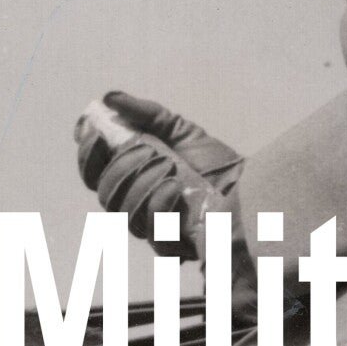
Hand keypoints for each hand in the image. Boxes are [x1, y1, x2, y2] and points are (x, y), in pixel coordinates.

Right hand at [74, 90, 242, 252]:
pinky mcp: (174, 247)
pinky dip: (158, 204)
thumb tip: (110, 98)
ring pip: (123, 213)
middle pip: (105, 194)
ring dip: (142, 183)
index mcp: (136, 180)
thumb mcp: (183, 132)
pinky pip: (151, 232)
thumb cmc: (221, 166)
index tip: (93, 131)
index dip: (89, 154)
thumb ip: (147, 114)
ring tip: (169, 167)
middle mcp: (140, 207)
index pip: (96, 173)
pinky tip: (175, 188)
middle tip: (146, 149)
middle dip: (120, 167)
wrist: (258, 191)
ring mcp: (156, 229)